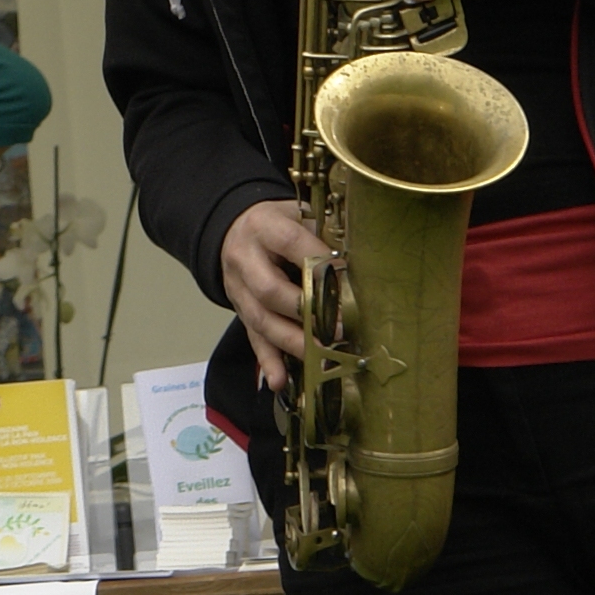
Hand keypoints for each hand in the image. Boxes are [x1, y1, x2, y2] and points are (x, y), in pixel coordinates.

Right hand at [221, 197, 335, 384]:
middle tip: (339, 327)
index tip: (347, 279)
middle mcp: (245, 259)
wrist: (233, 228)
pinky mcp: (239, 311)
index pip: (290, 242)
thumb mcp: (297, 214)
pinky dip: (268, 361)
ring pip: (262, 321)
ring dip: (293, 342)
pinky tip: (280, 381)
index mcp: (263, 227)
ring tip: (321, 357)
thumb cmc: (277, 223)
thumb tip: (361, 260)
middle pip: (269, 290)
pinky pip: (253, 338)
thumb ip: (322, 233)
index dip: (319, 261)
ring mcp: (238, 289)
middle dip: (306, 311)